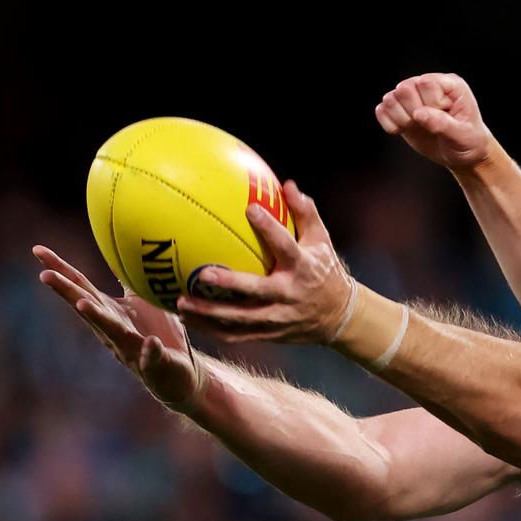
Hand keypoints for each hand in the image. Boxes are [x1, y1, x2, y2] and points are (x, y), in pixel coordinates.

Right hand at [33, 245, 200, 408]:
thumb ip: (128, 282)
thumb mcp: (141, 303)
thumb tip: (119, 253)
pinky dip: (150, 349)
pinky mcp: (154, 363)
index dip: (60, 269)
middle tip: (44, 275)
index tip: (38, 250)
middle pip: (87, 307)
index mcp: (110, 312)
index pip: (81, 286)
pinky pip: (152, 356)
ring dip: (96, 317)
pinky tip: (151, 342)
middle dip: (66, 291)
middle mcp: (113, 330)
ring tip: (81, 304)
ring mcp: (132, 348)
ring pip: (112, 332)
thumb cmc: (158, 334)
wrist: (180, 372)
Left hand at [175, 180, 353, 344]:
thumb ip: (305, 213)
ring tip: (181, 304)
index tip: (251, 208)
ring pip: (241, 319)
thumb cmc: (325, 270)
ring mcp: (278, 317)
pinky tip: (188, 320)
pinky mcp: (270, 334)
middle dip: (230, 284)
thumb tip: (288, 185)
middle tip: (202, 275)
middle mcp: (289, 294)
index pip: (286, 245)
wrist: (339, 316)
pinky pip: (237, 335)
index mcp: (303, 267)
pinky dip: (211, 329)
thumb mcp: (322, 241)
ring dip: (209, 314)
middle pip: (257, 291)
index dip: (270, 228)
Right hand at [375, 73, 493, 170]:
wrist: (462, 154)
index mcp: (449, 84)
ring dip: (401, 118)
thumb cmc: (469, 141)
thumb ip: (442, 124)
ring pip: (390, 98)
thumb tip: (419, 114)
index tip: (445, 118)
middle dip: (414, 112)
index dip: (431, 104)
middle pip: (404, 88)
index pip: (425, 83)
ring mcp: (413, 97)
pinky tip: (404, 130)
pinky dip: (389, 124)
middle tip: (428, 124)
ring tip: (416, 127)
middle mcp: (428, 86)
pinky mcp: (400, 110)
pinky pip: (381, 110)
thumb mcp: (462, 135)